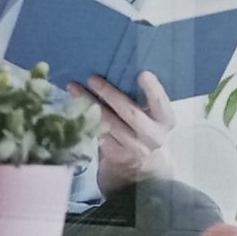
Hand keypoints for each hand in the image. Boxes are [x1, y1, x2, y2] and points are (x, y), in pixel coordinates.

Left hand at [84, 71, 174, 193]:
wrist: (142, 168)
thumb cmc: (146, 129)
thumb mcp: (154, 118)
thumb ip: (144, 99)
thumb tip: (118, 67)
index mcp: (165, 121)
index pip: (161, 104)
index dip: (153, 90)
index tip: (143, 73)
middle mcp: (151, 136)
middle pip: (130, 113)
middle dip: (110, 94)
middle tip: (93, 78)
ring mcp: (132, 148)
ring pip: (108, 124)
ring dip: (89, 104)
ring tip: (73, 88)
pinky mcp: (114, 155)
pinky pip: (97, 134)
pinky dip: (83, 118)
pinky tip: (71, 106)